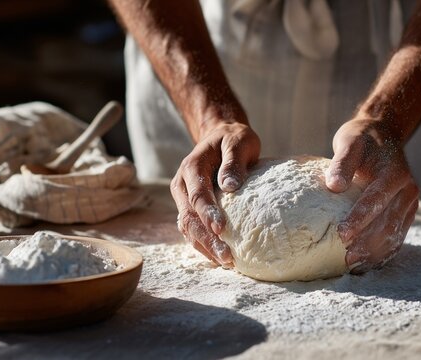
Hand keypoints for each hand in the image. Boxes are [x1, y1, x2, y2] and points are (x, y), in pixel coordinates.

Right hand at [171, 121, 260, 266]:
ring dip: (204, 246)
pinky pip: (192, 230)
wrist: (220, 137)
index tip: (222, 229)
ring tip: (226, 262)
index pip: (197, 194)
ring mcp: (183, 198)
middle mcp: (182, 185)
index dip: (207, 213)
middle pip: (189, 217)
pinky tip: (220, 257)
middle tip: (227, 257)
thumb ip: (234, 161)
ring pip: (187, 228)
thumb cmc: (233, 140)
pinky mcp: (189, 208)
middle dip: (207, 239)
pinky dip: (203, 245)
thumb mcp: (238, 142)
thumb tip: (229, 185)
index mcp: (192, 167)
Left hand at [325, 118, 418, 273]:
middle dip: (367, 243)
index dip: (360, 218)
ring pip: (395, 234)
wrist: (384, 135)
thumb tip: (333, 186)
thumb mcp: (349, 142)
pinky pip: (398, 236)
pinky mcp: (407, 212)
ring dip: (375, 252)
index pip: (377, 199)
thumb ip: (342, 163)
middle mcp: (408, 190)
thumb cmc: (361, 139)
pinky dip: (383, 252)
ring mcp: (410, 203)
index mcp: (395, 173)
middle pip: (388, 223)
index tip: (341, 234)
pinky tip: (366, 264)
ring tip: (353, 266)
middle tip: (345, 259)